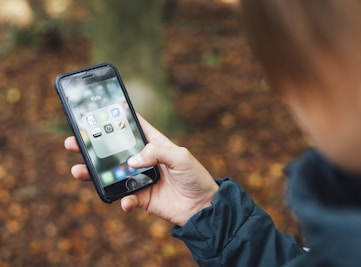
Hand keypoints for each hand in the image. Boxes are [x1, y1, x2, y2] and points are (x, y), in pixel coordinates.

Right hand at [64, 115, 218, 226]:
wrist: (202, 207)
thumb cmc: (195, 176)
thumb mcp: (180, 157)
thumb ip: (157, 153)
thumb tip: (131, 161)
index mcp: (154, 144)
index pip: (133, 127)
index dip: (117, 117)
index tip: (98, 110)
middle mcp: (144, 160)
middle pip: (114, 150)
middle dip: (94, 146)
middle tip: (74, 142)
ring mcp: (140, 178)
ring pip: (111, 174)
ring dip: (94, 173)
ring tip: (78, 170)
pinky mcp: (141, 197)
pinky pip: (125, 198)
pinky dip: (123, 201)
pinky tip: (126, 202)